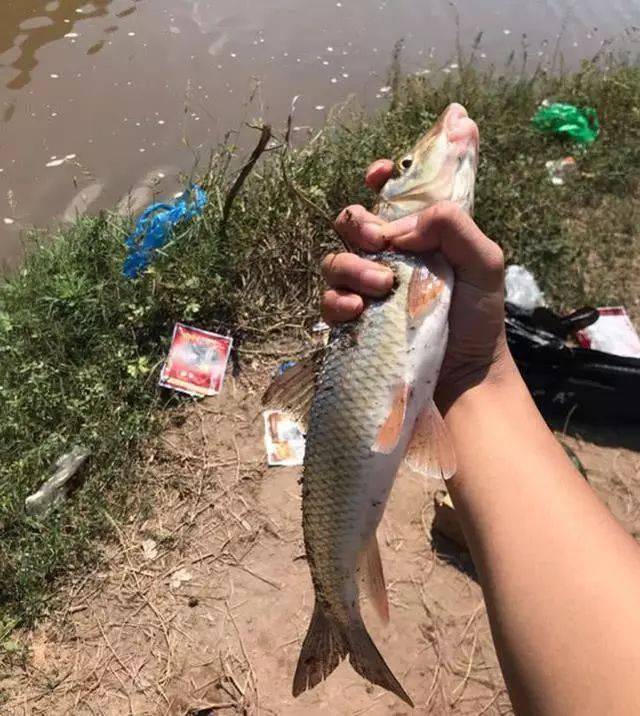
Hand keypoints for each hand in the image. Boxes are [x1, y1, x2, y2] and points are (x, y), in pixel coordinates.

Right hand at [320, 159, 513, 409]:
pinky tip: (358, 311)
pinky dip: (337, 301)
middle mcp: (387, 258)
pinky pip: (329, 301)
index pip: (389, 196)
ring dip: (352, 267)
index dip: (380, 178)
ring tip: (381, 286)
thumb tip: (400, 228)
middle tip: (379, 243)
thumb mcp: (484, 263)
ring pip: (334, 261)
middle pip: (350, 224)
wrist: (466, 374)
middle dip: (357, 224)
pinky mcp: (352, 323)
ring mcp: (366, 291)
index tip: (378, 175)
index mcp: (418, 237)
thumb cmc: (479, 317)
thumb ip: (453, 226)